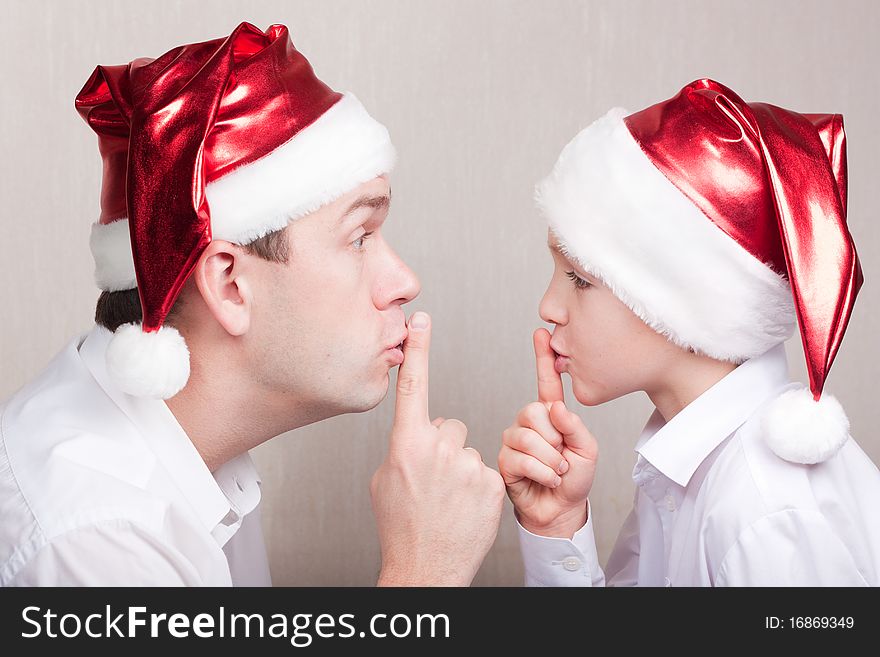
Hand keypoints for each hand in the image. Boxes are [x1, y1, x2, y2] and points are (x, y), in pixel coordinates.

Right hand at [371, 312, 504, 585]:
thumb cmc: (401, 526)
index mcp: (407, 444)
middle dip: (443, 446)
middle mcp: (439, 449)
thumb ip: (403, 446)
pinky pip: (486, 469)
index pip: (414, 386)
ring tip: (448, 500)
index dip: (419, 349)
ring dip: (461, 468)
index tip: (421, 319)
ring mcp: (469, 466)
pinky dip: (478, 486)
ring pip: (468, 449)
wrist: (425, 568)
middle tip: (433, 480)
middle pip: (449, 425)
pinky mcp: (493, 483)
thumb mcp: (386, 479)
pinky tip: (465, 508)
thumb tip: (419, 433)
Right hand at [498, 328, 597, 537]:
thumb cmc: (574, 480)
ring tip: (556, 471)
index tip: (541, 333)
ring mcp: (514, 440)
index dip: (543, 358)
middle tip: (562, 457)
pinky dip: (541, 472)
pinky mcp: (504, 460)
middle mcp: (529, 423)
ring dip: (550, 460)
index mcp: (551, 415)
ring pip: (527, 437)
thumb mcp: (588, 450)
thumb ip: (575, 426)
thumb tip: (555, 408)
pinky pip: (520, 458)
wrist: (561, 511)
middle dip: (554, 438)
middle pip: (533, 411)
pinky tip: (546, 479)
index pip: (546, 382)